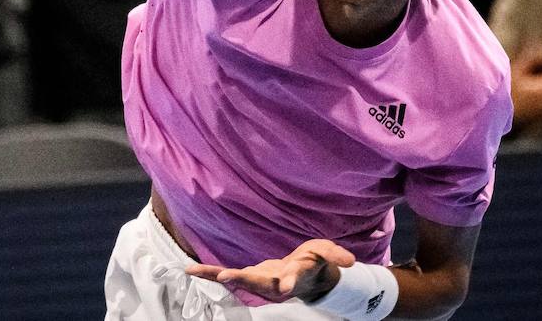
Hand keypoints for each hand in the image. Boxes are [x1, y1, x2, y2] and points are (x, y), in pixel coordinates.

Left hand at [187, 238, 356, 302]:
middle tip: (226, 276)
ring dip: (217, 276)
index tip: (285, 287)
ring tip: (195, 271)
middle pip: (259, 284)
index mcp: (296, 277)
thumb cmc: (317, 263)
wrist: (307, 277)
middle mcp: (275, 283)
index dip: (289, 281)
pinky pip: (228, 274)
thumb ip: (336, 256)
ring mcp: (260, 281)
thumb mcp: (328, 255)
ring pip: (238, 280)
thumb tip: (350, 262)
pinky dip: (211, 272)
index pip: (293, 279)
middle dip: (244, 280)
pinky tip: (191, 270)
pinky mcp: (249, 276)